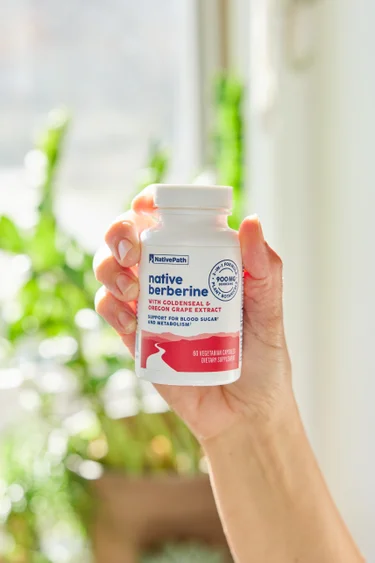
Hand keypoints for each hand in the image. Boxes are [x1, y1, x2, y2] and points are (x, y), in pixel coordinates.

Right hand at [94, 188, 291, 442]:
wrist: (245, 413)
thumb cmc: (263, 357)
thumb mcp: (269, 310)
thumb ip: (264, 270)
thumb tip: (250, 222)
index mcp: (201, 261)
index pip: (169, 221)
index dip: (150, 204)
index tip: (147, 207)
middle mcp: (170, 277)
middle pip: (128, 240)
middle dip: (118, 234)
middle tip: (132, 250)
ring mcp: (150, 306)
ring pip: (110, 271)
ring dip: (109, 269)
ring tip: (131, 289)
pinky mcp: (137, 337)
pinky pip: (110, 312)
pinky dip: (111, 308)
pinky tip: (131, 319)